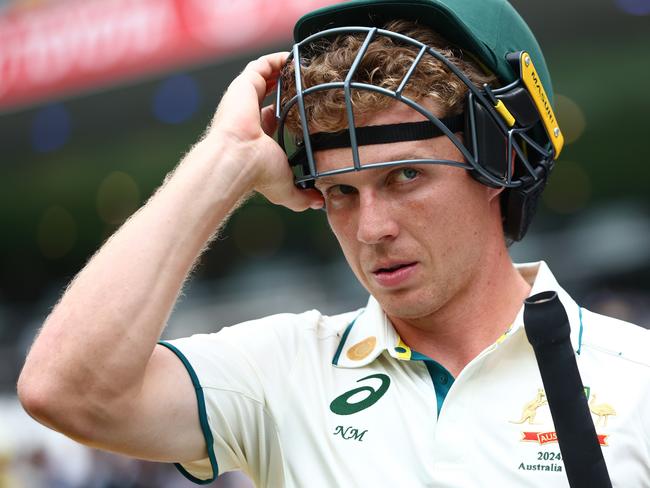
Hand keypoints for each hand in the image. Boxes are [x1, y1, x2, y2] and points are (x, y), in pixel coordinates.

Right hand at [207, 52, 322, 211]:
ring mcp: (245, 99)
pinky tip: (296, 57)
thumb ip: (302, 197)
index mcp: (257, 136)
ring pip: (266, 77)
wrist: (236, 160)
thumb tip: (319, 203)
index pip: (272, 117)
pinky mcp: (243, 85)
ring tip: (306, 66)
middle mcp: (249, 116)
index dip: (289, 110)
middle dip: (288, 87)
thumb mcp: (286, 189)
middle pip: (269, 95)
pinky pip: (262, 64)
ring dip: (284, 71)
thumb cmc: (257, 174)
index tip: (309, 106)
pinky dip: (278, 59)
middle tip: (312, 82)